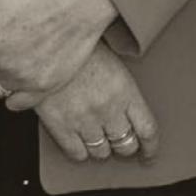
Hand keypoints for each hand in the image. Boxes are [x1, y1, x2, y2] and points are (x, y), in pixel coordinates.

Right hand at [33, 44, 159, 164]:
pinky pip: (77, 154)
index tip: (149, 152)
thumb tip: (131, 108)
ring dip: (101, 146)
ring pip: (101, 152)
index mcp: (125, 90)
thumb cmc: (77, 44)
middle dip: (124, 143)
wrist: (45, 41)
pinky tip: (78, 139)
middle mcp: (108, 109)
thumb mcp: (111, 59)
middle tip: (118, 137)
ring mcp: (85, 120)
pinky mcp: (61, 126)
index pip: (147, 130)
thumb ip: (123, 88)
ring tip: (95, 134)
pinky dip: (79, 150)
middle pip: (126, 144)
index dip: (150, 146)